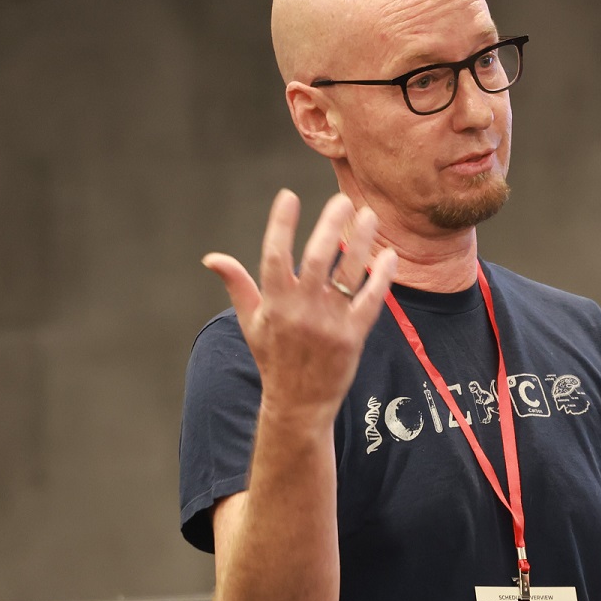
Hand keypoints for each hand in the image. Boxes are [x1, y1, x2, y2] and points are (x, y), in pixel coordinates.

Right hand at [202, 190, 397, 423]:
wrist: (297, 404)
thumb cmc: (273, 358)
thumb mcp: (249, 322)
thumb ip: (236, 284)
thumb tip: (212, 258)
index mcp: (274, 302)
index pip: (275, 254)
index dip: (281, 223)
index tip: (288, 196)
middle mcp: (301, 310)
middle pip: (317, 257)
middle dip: (330, 225)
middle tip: (342, 200)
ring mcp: (328, 323)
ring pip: (348, 273)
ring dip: (361, 241)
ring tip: (369, 215)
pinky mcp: (353, 337)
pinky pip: (371, 300)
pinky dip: (382, 277)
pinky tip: (388, 255)